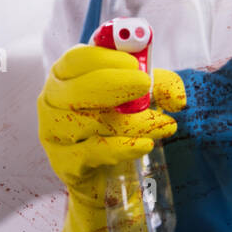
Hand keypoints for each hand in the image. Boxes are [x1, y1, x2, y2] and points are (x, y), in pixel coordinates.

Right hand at [37, 44, 185, 231]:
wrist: (101, 172)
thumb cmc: (114, 120)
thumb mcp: (137, 95)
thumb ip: (158, 86)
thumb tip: (178, 98)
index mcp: (67, 73)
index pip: (79, 59)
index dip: (107, 59)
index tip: (136, 64)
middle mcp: (53, 99)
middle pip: (78, 90)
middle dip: (116, 84)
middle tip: (145, 85)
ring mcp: (53, 131)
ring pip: (93, 123)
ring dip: (134, 122)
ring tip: (165, 124)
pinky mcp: (63, 161)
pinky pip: (94, 151)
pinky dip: (123, 146)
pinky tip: (146, 144)